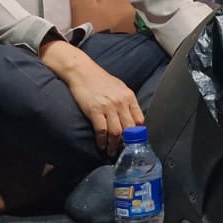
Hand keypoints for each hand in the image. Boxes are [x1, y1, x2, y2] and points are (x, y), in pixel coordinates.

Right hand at [42, 40, 142, 157]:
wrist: (82, 71)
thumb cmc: (100, 79)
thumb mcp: (119, 87)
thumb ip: (126, 102)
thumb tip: (132, 118)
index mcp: (129, 96)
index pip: (139, 120)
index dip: (137, 133)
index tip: (133, 142)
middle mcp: (121, 102)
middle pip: (129, 128)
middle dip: (127, 143)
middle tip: (123, 151)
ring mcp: (108, 106)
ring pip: (116, 132)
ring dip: (114, 145)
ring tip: (111, 152)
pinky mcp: (95, 110)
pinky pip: (102, 130)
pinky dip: (102, 141)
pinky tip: (101, 145)